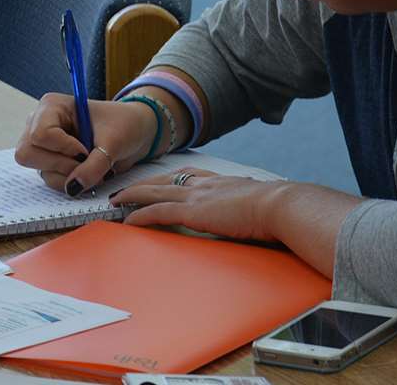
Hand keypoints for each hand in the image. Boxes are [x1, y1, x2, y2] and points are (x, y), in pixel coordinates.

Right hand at [13, 93, 157, 194]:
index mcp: (52, 106)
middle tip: (85, 161)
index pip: (40, 134)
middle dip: (60, 164)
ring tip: (92, 167)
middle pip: (27, 153)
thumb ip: (94, 165)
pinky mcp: (50, 162)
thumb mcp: (113, 143)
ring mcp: (43, 145)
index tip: (86, 150)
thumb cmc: (124, 125)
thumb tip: (73, 187)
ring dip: (68, 175)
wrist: (136, 133)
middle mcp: (40, 124)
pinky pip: (50, 179)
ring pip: (39, 170)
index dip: (63, 148)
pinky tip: (87, 171)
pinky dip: (70, 182)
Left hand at [109, 168, 290, 241]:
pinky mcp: (192, 211)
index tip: (159, 181)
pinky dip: (140, 215)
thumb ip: (252, 209)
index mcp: (222, 181)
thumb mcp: (261, 205)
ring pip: (154, 192)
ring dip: (132, 195)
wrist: (280, 206)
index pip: (188, 175)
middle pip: (165, 180)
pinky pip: (157, 211)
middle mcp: (205, 184)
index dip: (170, 179)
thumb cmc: (279, 209)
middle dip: (143, 184)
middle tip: (126, 189)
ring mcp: (197, 196)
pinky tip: (128, 221)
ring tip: (116, 201)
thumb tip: (257, 218)